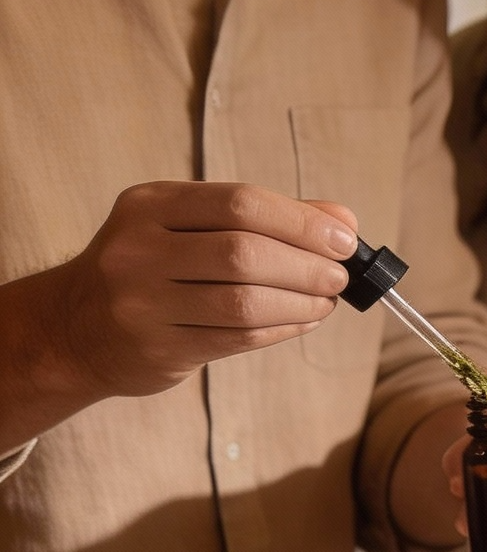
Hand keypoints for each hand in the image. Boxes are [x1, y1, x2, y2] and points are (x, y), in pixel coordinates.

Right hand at [23, 183, 359, 402]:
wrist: (77, 327)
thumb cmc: (153, 268)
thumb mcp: (191, 225)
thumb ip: (265, 217)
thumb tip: (342, 218)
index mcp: (150, 205)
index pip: (239, 203)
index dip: (301, 222)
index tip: (345, 239)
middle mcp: (138, 249)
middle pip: (244, 253)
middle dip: (307, 266)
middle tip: (339, 277)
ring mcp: (143, 302)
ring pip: (245, 302)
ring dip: (302, 303)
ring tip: (326, 301)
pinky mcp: (158, 347)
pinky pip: (239, 338)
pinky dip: (283, 329)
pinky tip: (303, 320)